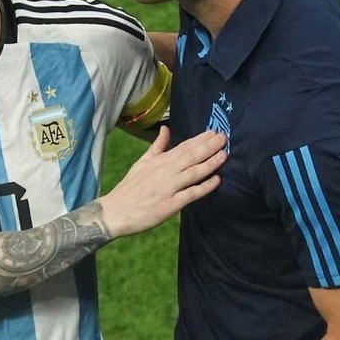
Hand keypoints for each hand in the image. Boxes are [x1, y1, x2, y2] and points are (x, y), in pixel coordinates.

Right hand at [98, 126, 225, 236]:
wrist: (115, 211)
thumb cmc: (130, 188)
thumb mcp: (142, 162)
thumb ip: (157, 146)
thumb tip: (166, 128)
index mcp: (158, 161)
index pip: (183, 146)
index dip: (200, 139)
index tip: (214, 132)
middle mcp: (165, 171)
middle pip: (191, 156)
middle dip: (209, 147)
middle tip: (224, 137)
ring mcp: (168, 187)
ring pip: (193, 172)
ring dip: (210, 163)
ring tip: (224, 155)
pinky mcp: (170, 204)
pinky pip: (190, 194)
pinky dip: (204, 187)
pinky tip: (217, 180)